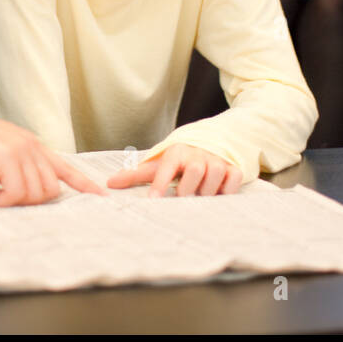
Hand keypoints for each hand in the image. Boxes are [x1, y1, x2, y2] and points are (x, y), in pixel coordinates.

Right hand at [0, 97, 106, 205]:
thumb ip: (16, 168)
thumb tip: (24, 191)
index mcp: (32, 144)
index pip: (66, 167)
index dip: (84, 184)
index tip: (101, 196)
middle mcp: (31, 146)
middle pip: (51, 189)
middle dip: (33, 202)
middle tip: (6, 200)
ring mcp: (20, 150)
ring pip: (37, 192)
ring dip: (15, 202)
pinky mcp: (5, 157)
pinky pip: (16, 193)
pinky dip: (2, 200)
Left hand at [106, 144, 241, 196]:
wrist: (209, 141)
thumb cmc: (178, 159)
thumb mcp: (158, 163)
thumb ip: (135, 174)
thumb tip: (109, 184)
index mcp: (176, 152)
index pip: (166, 167)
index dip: (160, 184)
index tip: (153, 200)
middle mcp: (198, 154)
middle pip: (195, 171)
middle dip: (188, 189)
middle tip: (182, 199)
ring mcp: (217, 160)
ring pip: (215, 176)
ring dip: (207, 192)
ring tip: (199, 199)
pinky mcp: (233, 167)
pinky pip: (233, 180)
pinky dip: (227, 190)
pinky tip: (217, 195)